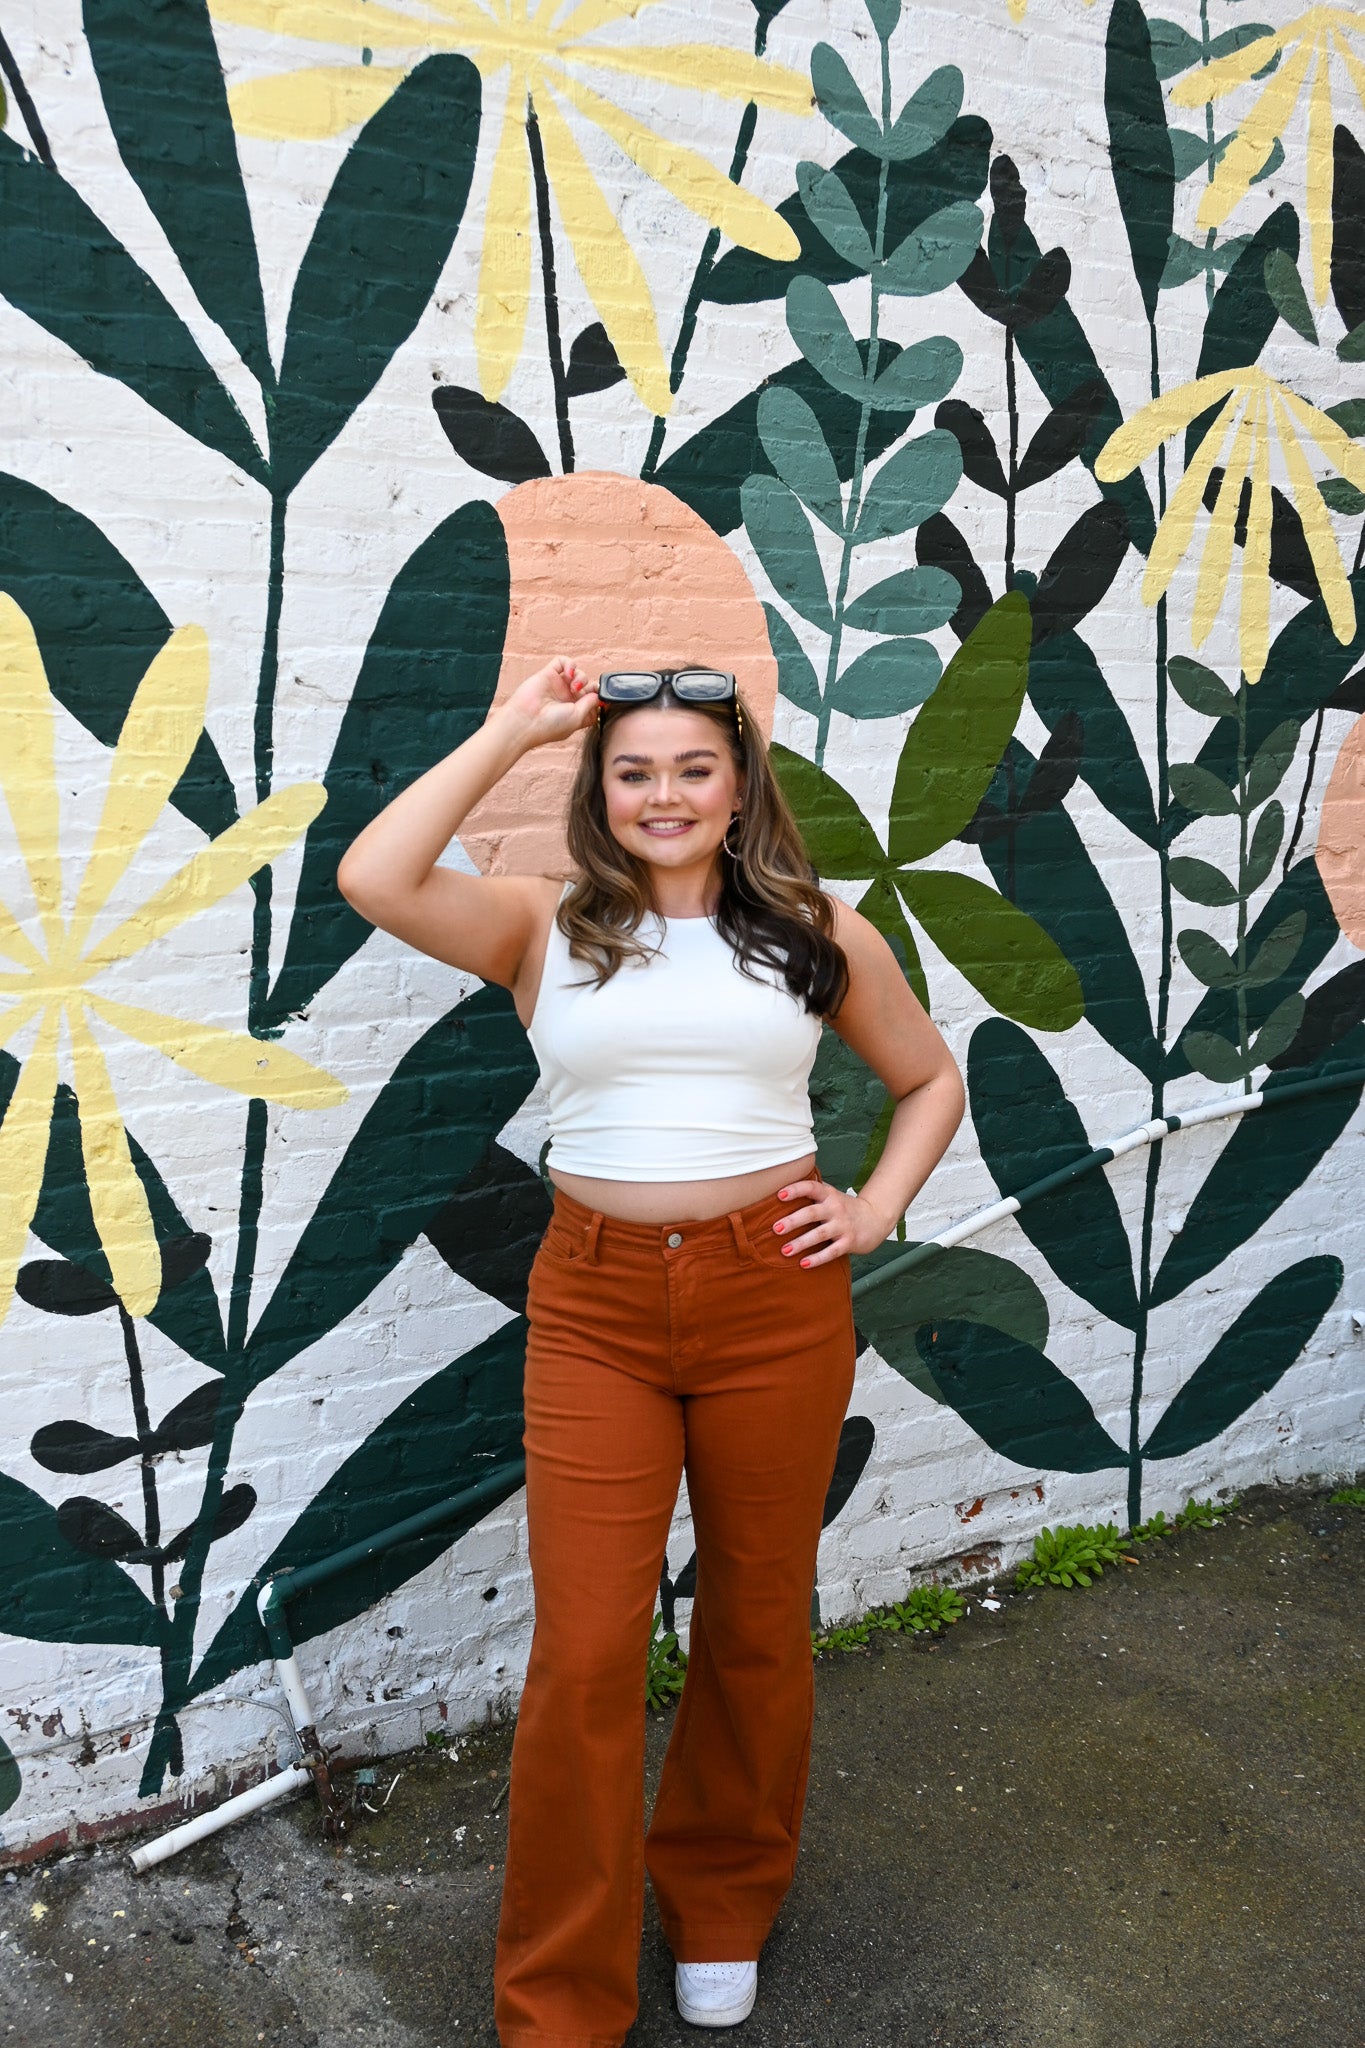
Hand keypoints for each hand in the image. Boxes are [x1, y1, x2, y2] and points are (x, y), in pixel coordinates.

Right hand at [497, 657, 598, 748]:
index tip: (602, 700)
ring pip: (577, 672)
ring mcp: (558, 686)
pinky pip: (562, 662)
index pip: (593, 702)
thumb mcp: (578, 718)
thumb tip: (598, 694)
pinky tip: (569, 673)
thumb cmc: (550, 725)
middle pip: (588, 685)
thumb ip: (591, 703)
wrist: (525, 721)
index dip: (599, 699)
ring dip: (581, 677)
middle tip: (587, 690)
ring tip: (574, 686)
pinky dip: (569, 664)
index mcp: (575, 713)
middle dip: (592, 686)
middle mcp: (567, 699)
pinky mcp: (548, 675)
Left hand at [771, 1180, 890, 1266]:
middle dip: (793, 1221)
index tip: (779, 1195)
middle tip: (776, 1228)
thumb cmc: (845, 1208)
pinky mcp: (849, 1242)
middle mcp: (835, 1208)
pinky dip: (818, 1258)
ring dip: (801, 1243)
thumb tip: (781, 1190)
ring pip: (820, 1234)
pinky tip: (804, 1263)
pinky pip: (832, 1251)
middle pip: (812, 1213)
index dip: (795, 1190)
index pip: (811, 1187)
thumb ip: (812, 1193)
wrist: (876, 1218)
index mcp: (829, 1195)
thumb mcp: (831, 1195)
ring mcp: (843, 1226)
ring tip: (785, 1250)